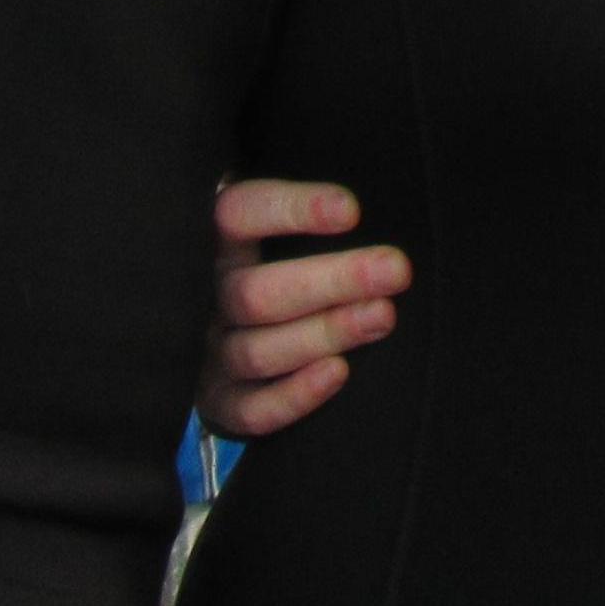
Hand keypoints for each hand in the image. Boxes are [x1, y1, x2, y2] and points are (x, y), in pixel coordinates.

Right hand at [198, 179, 409, 439]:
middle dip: (333, 281)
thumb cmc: (280, 257)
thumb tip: (384, 195)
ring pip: (257, 350)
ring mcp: (210, 353)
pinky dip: (294, 396)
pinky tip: (339, 373)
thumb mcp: (285, 225)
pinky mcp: (221, 402)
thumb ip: (319, 212)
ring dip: (325, 333)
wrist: (236, 330)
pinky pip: (251, 410)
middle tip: (397, 270)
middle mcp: (207, 297)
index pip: (241, 213)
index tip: (352, 211)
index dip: (291, 210)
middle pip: (256, 293)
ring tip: (384, 316)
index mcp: (220, 240)